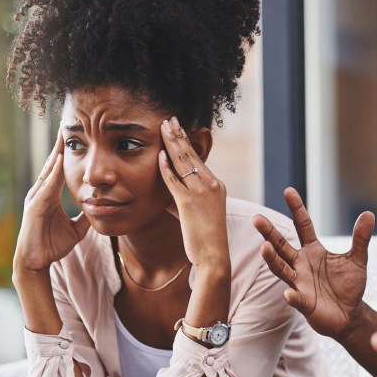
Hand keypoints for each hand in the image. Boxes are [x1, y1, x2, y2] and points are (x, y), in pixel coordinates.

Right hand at [14, 133, 91, 273]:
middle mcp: (41, 192)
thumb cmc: (52, 245)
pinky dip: (53, 173)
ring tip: (64, 135)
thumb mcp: (77, 229)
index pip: (59, 169)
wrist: (36, 263)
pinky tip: (60, 161)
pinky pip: (46, 187)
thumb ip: (86, 217)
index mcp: (50, 195)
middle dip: (59, 146)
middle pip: (52, 164)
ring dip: (57, 153)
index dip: (66, 153)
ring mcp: (36, 199)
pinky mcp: (34, 208)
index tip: (75, 136)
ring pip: (48, 171)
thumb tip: (101, 210)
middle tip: (66, 124)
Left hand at [158, 117, 228, 270]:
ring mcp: (201, 193)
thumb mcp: (195, 215)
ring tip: (163, 128)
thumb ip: (181, 203)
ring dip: (172, 143)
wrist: (214, 256)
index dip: (186, 142)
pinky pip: (175, 181)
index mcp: (216, 185)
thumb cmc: (205, 239)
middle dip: (179, 135)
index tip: (178, 129)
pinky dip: (166, 168)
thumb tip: (168, 198)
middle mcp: (212, 185)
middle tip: (169, 119)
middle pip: (191, 155)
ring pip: (184, 163)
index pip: (198, 159)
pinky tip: (160, 155)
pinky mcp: (189, 204)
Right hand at [253, 188, 374, 339]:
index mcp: (313, 250)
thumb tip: (369, 213)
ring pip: (282, 269)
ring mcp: (300, 283)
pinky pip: (297, 299)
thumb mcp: (358, 259)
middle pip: (282, 246)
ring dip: (272, 259)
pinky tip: (289, 293)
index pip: (303, 225)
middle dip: (269, 233)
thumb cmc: (349, 286)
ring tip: (264, 248)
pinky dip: (292, 296)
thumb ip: (361, 238)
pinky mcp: (304, 303)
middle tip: (257, 218)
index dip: (296, 209)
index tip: (288, 191)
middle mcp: (301, 264)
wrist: (350, 315)